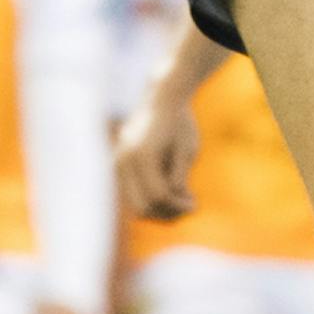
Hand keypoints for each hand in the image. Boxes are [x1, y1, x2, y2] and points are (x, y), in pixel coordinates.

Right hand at [116, 88, 200, 219]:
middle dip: (168, 213)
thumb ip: (179, 177)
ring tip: (182, 201)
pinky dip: (152, 202)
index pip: (158, 196)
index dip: (179, 205)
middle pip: (143, 208)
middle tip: (189, 205)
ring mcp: (118, 165)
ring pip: (136, 207)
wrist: (161, 100)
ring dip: (160, 211)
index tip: (196, 203)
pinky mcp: (120, 168)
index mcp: (142, 154)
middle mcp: (124, 161)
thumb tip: (174, 201)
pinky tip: (172, 194)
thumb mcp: (186, 150)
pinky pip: (134, 197)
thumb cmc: (179, 123)